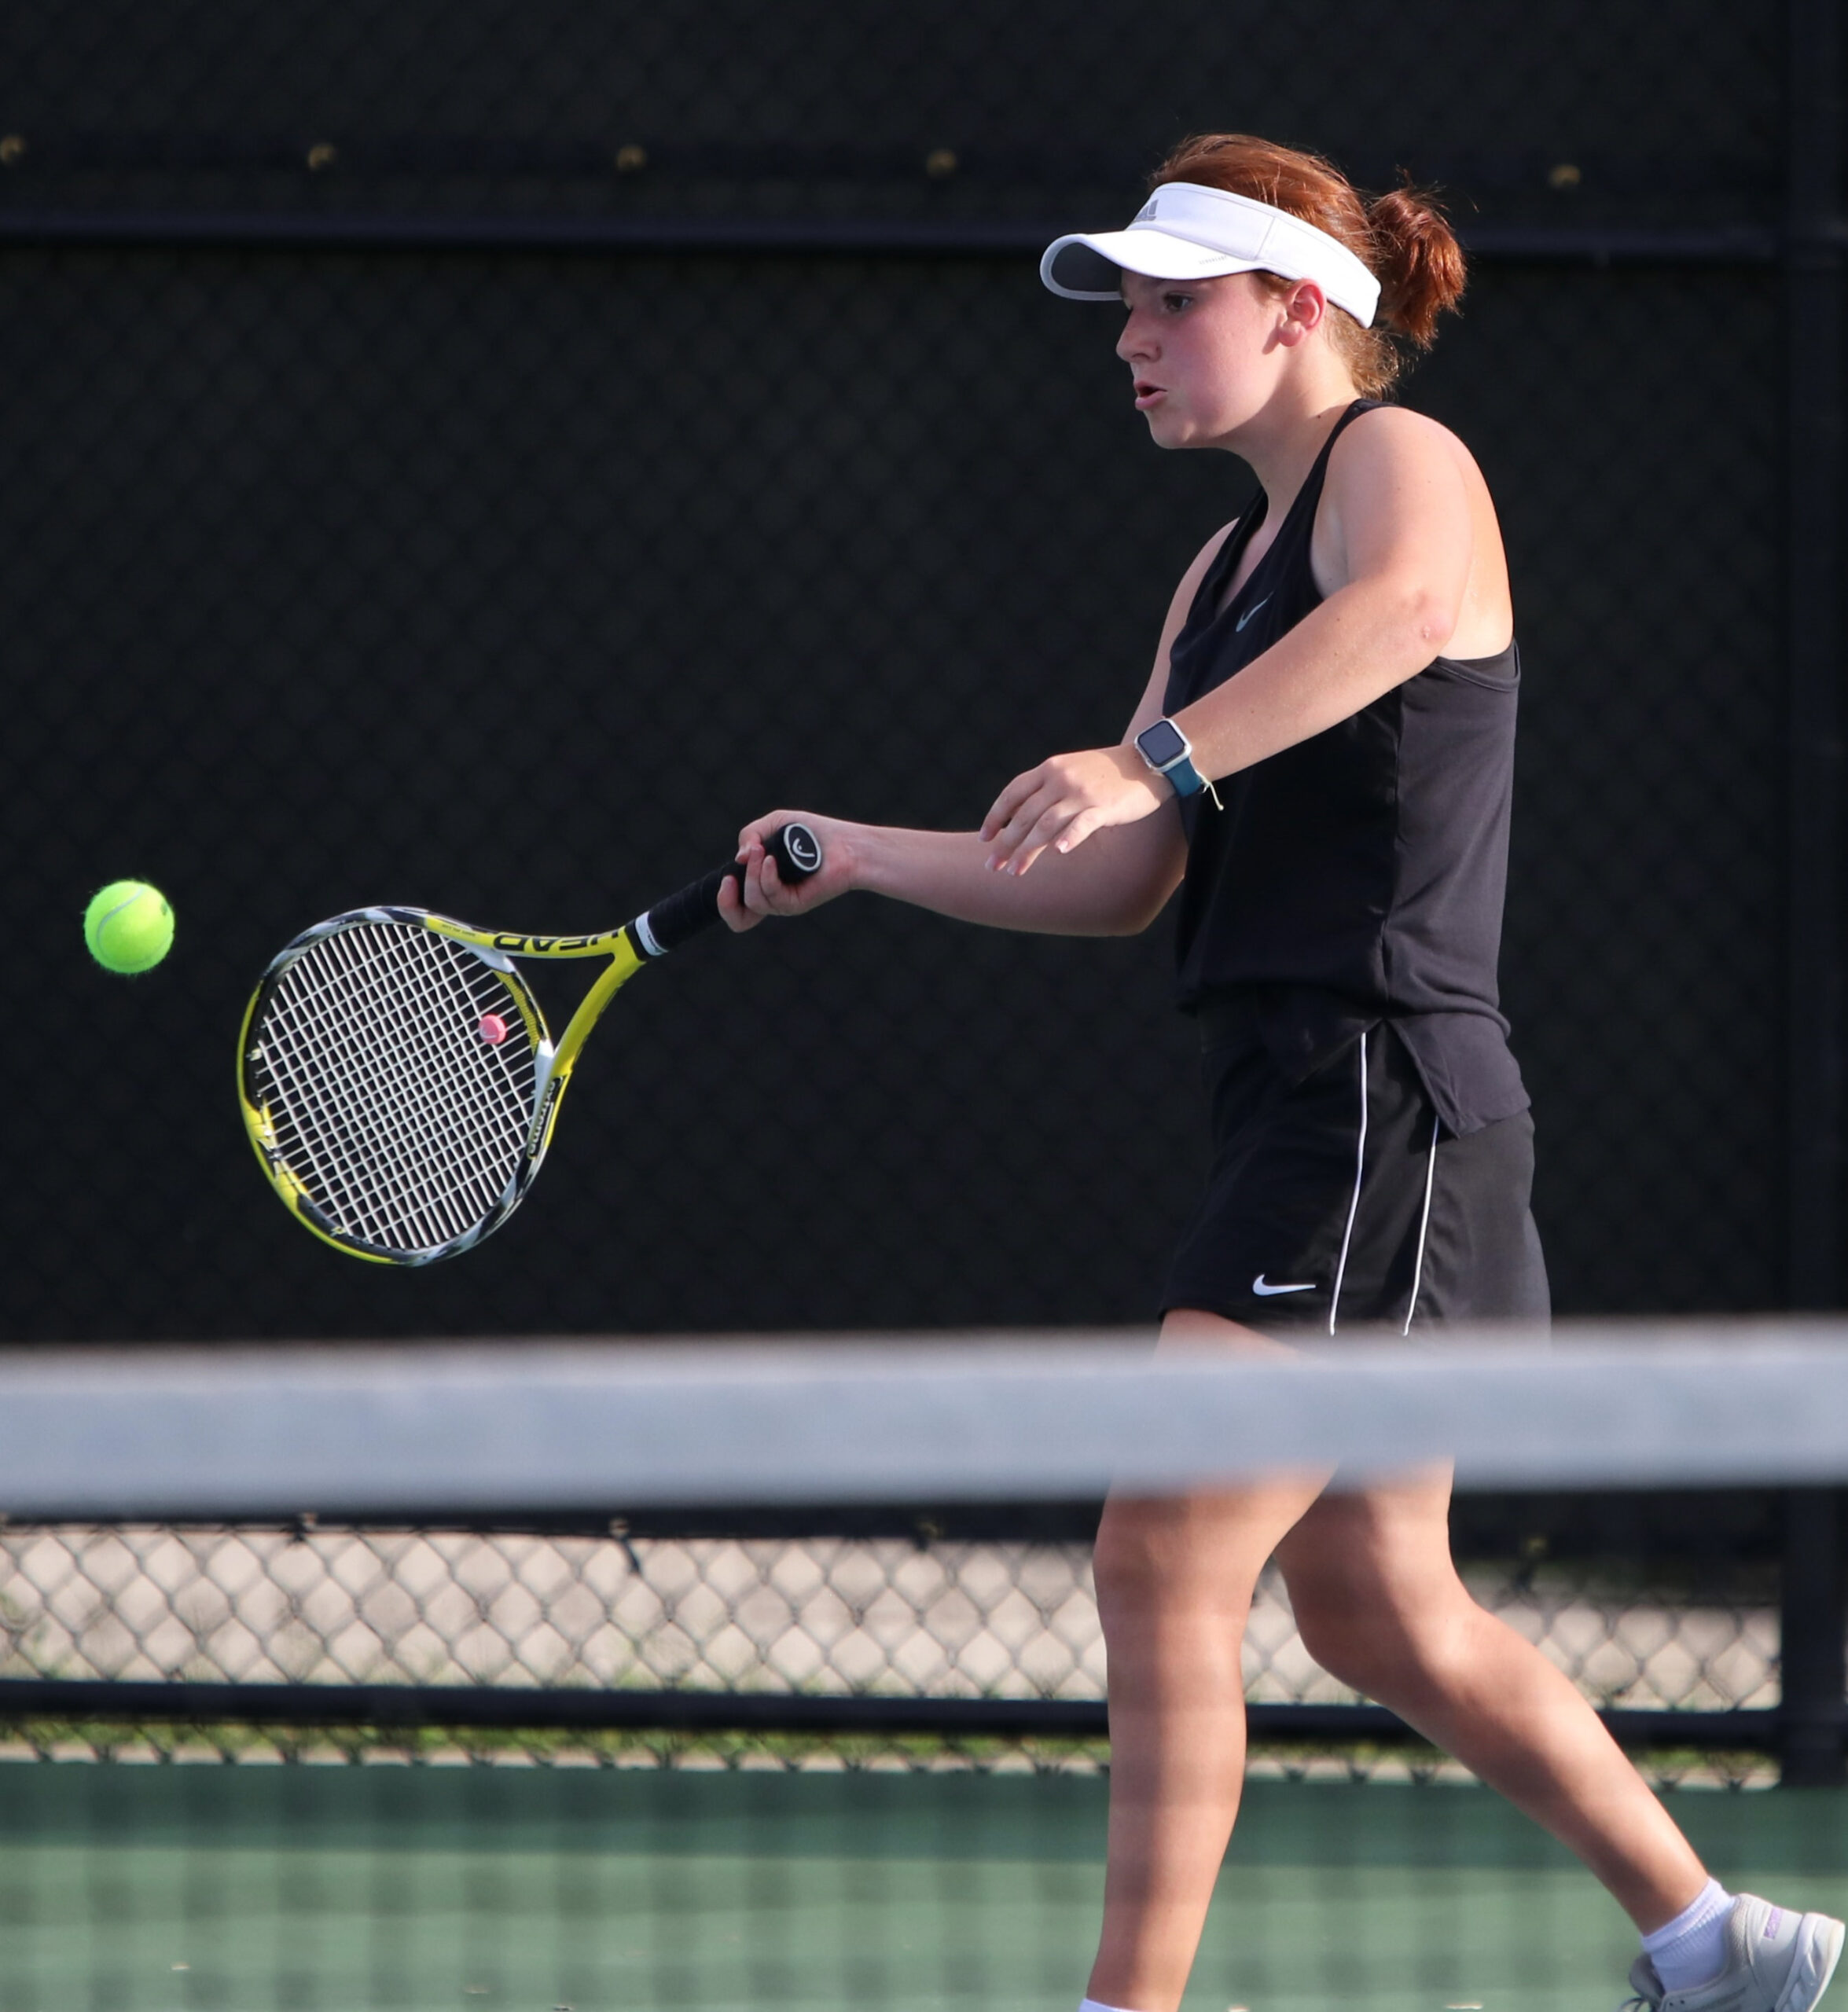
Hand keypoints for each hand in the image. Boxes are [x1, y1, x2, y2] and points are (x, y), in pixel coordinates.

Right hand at [718, 811, 855, 931]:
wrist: (846, 843)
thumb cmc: (812, 833)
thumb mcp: (774, 825)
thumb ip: (749, 835)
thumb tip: (739, 859)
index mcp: (762, 884)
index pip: (736, 909)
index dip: (723, 902)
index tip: (727, 879)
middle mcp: (771, 898)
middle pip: (738, 919)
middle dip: (726, 899)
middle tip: (731, 877)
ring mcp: (784, 903)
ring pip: (754, 900)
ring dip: (751, 874)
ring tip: (761, 851)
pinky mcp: (797, 904)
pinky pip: (772, 896)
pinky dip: (767, 876)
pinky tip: (771, 860)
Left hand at [979, 745, 1169, 876]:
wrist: (1148, 762)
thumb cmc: (1107, 772)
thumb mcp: (1070, 770)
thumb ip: (1047, 788)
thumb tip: (1021, 814)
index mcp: (1050, 769)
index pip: (1013, 793)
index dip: (995, 817)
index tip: (984, 838)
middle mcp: (1061, 779)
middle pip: (1025, 815)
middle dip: (1005, 843)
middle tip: (992, 866)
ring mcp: (1081, 793)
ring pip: (1045, 825)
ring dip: (1027, 851)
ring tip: (1014, 871)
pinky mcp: (1103, 806)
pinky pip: (1081, 824)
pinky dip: (1068, 838)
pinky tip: (1058, 853)